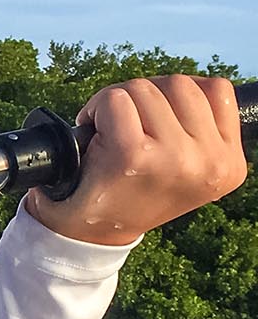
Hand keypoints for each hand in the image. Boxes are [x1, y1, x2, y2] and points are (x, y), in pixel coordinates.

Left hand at [25, 76, 246, 245]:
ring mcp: (175, 157)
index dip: (176, 95)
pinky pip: (115, 99)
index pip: (217, 90)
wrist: (88, 234)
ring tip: (109, 132)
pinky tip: (93, 133)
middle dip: (145, 95)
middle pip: (178, 84)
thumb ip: (200, 127)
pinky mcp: (134, 153)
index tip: (154, 121)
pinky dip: (97, 106)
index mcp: (230, 163)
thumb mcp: (188, 166)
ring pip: (145, 88)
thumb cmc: (132, 191)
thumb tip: (192, 84)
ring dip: (118, 100)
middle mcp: (211, 162)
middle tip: (124, 125)